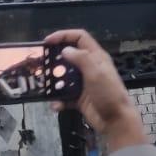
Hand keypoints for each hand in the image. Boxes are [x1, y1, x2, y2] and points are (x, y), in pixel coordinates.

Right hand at [43, 29, 146, 150]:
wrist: (115, 120)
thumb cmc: (109, 93)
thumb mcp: (96, 73)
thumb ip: (81, 59)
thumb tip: (65, 49)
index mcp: (96, 57)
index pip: (80, 38)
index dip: (64, 35)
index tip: (48, 41)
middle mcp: (89, 68)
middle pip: (68, 57)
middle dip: (54, 61)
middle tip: (41, 65)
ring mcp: (83, 83)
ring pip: (63, 77)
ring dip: (54, 83)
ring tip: (45, 86)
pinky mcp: (79, 98)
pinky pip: (64, 96)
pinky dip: (59, 100)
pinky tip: (56, 105)